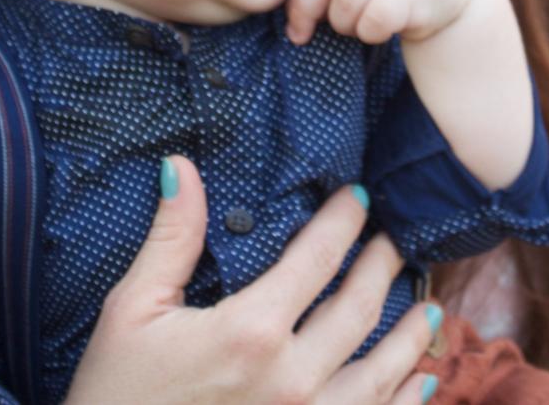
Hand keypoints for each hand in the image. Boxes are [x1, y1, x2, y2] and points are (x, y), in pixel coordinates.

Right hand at [64, 156, 440, 404]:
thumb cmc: (117, 394)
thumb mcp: (133, 309)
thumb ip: (172, 238)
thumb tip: (182, 167)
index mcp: (251, 330)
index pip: (316, 258)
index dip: (343, 221)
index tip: (361, 197)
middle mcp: (291, 379)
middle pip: (358, 309)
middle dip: (382, 267)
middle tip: (397, 239)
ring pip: (381, 375)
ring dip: (411, 337)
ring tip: (430, 307)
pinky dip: (405, 401)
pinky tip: (422, 382)